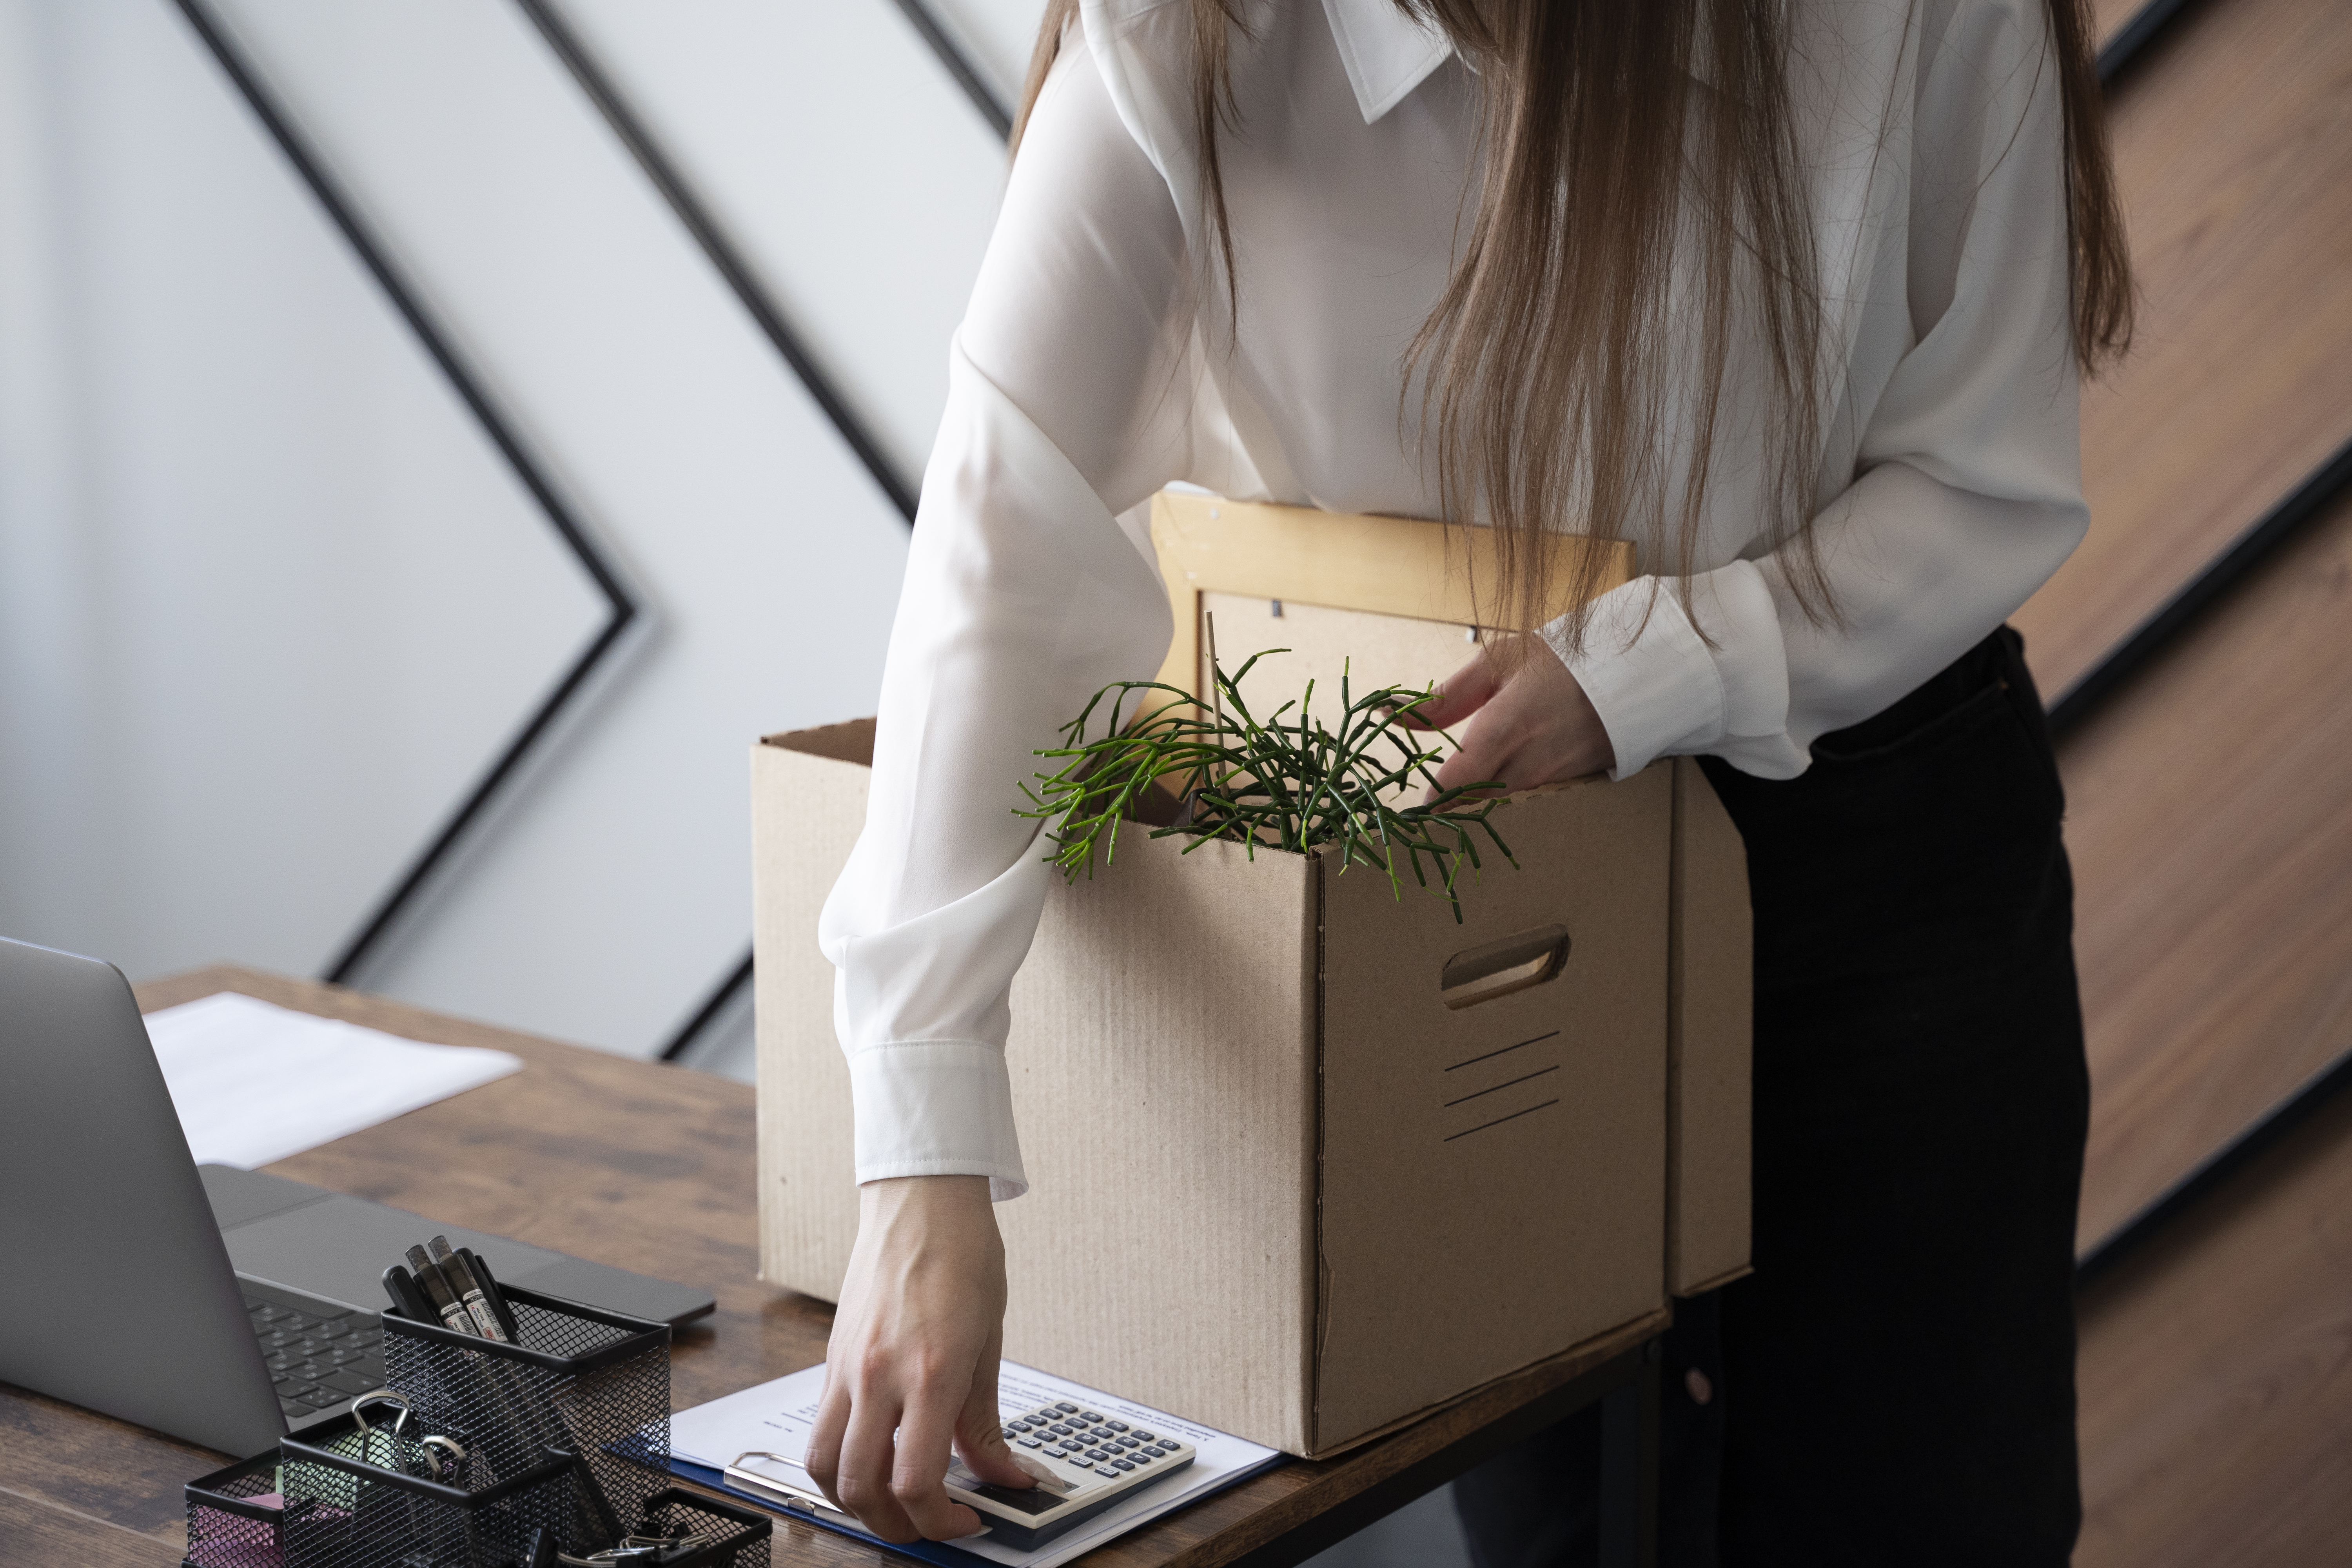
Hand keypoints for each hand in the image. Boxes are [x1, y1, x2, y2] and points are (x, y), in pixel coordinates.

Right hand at [806, 1176, 1033, 1541]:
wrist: (922, 1199)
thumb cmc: (962, 1253)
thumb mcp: (990, 1341)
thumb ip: (986, 1420)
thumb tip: (1005, 1474)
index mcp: (931, 1371)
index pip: (916, 1480)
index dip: (939, 1521)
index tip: (964, 1521)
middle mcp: (880, 1374)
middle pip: (861, 1487)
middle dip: (895, 1525)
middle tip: (928, 1526)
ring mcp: (848, 1367)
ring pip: (824, 1466)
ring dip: (855, 1501)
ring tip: (891, 1505)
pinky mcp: (832, 1358)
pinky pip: (822, 1427)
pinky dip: (840, 1461)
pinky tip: (873, 1457)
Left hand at [1407, 633, 1615, 796]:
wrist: (1634, 669)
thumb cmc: (1557, 660)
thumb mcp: (1497, 663)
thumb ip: (1444, 699)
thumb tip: (1391, 715)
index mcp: (1506, 727)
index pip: (1455, 783)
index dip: (1432, 794)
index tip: (1416, 794)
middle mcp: (1530, 762)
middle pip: (1475, 800)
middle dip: (1453, 798)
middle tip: (1435, 786)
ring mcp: (1553, 778)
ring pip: (1501, 801)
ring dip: (1482, 793)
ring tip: (1473, 773)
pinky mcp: (1571, 786)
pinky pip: (1529, 797)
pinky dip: (1512, 790)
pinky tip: (1509, 771)